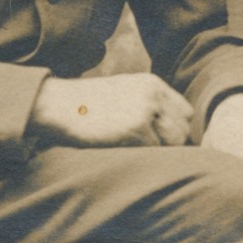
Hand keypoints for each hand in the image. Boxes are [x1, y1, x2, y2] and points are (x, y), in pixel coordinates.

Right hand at [28, 74, 193, 147]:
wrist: (56, 104)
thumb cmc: (85, 106)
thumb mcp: (123, 94)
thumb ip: (148, 106)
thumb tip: (170, 134)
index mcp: (153, 84)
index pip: (186, 112)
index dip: (177, 130)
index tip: (163, 142)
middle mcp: (154, 94)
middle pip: (182, 129)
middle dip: (169, 145)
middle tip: (147, 152)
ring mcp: (146, 110)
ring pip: (172, 142)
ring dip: (157, 152)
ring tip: (134, 151)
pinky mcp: (135, 128)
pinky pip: (153, 151)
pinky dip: (142, 157)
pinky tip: (123, 152)